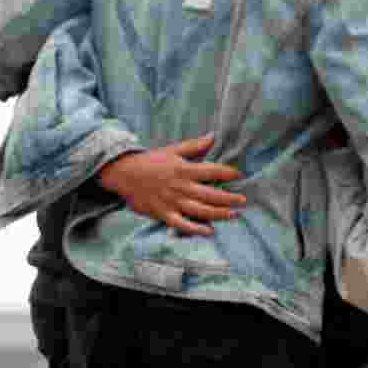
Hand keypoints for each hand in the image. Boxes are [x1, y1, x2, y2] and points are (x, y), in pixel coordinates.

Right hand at [98, 134, 244, 235]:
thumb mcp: (173, 150)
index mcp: (183, 169)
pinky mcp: (164, 214)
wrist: (124, 174)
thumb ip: (194, 146)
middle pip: (210, 194)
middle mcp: (180, 186)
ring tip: (234, 214)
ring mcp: (172, 201)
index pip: (211, 171)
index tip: (239, 175)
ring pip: (200, 210)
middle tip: (243, 200)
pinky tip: (210, 231)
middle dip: (229, 198)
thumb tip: (213, 136)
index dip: (227, 173)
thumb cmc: (151, 161)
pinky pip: (182, 224)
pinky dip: (196, 229)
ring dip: (219, 214)